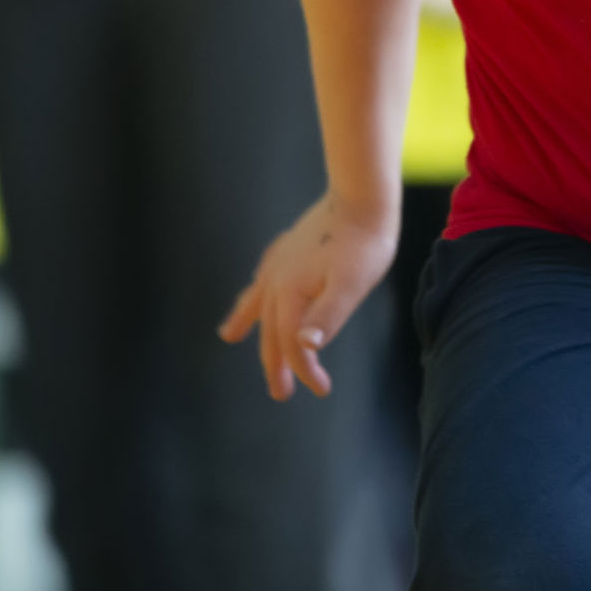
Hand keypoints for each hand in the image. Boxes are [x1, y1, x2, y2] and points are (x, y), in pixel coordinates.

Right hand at [220, 191, 397, 399]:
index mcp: (291, 293)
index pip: (292, 344)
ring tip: (228, 336)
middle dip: (275, 363)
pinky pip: (263, 276)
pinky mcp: (288, 246)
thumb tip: (305, 347)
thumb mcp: (350, 286)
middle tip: (280, 393)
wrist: (362, 197)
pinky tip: (257, 287)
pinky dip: (255, 290)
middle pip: (271, 330)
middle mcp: (277, 278)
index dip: (305, 371)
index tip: (322, 390)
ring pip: (258, 300)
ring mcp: (280, 260)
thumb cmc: (362, 245)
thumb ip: (327, 317)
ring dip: (247, 322)